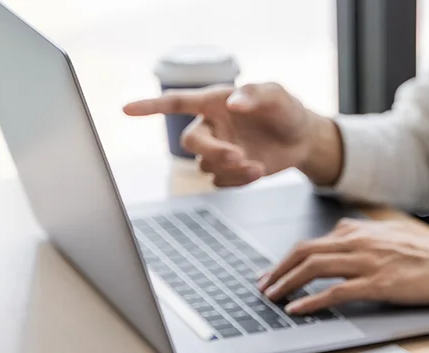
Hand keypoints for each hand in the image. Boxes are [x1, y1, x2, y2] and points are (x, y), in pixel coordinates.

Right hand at [123, 83, 341, 186]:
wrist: (302, 138)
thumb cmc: (285, 110)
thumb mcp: (276, 95)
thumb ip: (255, 95)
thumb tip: (234, 104)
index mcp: (214, 102)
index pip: (176, 103)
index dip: (151, 106)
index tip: (126, 110)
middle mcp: (211, 126)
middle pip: (191, 143)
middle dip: (213, 151)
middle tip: (239, 156)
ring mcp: (218, 150)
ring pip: (206, 165)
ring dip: (230, 168)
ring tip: (256, 164)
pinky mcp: (229, 171)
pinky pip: (221, 181)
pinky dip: (238, 180)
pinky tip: (257, 171)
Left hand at [259, 219, 428, 313]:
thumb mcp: (391, 234)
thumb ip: (364, 234)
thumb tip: (342, 233)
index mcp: (360, 230)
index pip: (312, 243)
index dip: (287, 259)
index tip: (273, 274)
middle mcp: (359, 241)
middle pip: (304, 252)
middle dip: (278, 270)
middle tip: (263, 287)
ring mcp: (368, 261)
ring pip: (314, 267)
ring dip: (287, 283)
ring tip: (272, 298)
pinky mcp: (379, 282)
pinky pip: (336, 291)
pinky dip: (312, 299)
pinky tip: (298, 309)